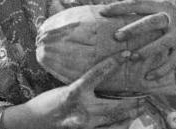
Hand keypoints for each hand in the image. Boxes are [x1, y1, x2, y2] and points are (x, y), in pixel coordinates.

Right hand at [17, 52, 138, 127]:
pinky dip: (119, 125)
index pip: (97, 73)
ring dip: (130, 114)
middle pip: (115, 104)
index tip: (126, 55)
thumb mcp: (62, 90)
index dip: (113, 63)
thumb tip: (101, 79)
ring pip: (116, 120)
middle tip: (143, 95)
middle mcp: (81, 109)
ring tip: (138, 108)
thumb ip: (81, 87)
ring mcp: (85, 124)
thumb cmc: (45, 103)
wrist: (32, 122)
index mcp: (73, 92)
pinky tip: (125, 121)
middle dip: (132, 100)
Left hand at [102, 0, 175, 80]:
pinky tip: (148, 77)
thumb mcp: (158, 9)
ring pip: (162, 43)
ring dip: (146, 51)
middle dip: (134, 29)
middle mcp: (170, 19)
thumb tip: (104, 13)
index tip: (102, 12)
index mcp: (160, 6)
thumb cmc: (168, 18)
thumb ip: (139, 12)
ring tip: (131, 57)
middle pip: (151, 22)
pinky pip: (172, 62)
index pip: (137, 4)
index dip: (119, 7)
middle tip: (116, 36)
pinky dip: (160, 70)